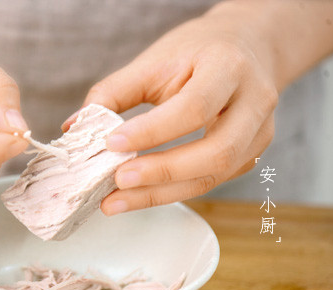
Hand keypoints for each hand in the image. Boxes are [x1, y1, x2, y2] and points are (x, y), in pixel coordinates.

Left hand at [64, 3, 278, 215]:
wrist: (249, 46)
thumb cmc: (198, 51)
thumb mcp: (155, 60)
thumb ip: (113, 92)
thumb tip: (73, 128)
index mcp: (229, 68)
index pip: (193, 107)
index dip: (152, 132)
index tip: (111, 144)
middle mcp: (254, 102)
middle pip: (215, 152)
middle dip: (162, 173)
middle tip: (117, 183)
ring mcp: (259, 133)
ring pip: (215, 175)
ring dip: (162, 193)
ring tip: (118, 201)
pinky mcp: (252, 154)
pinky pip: (212, 181)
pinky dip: (173, 191)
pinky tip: (140, 195)